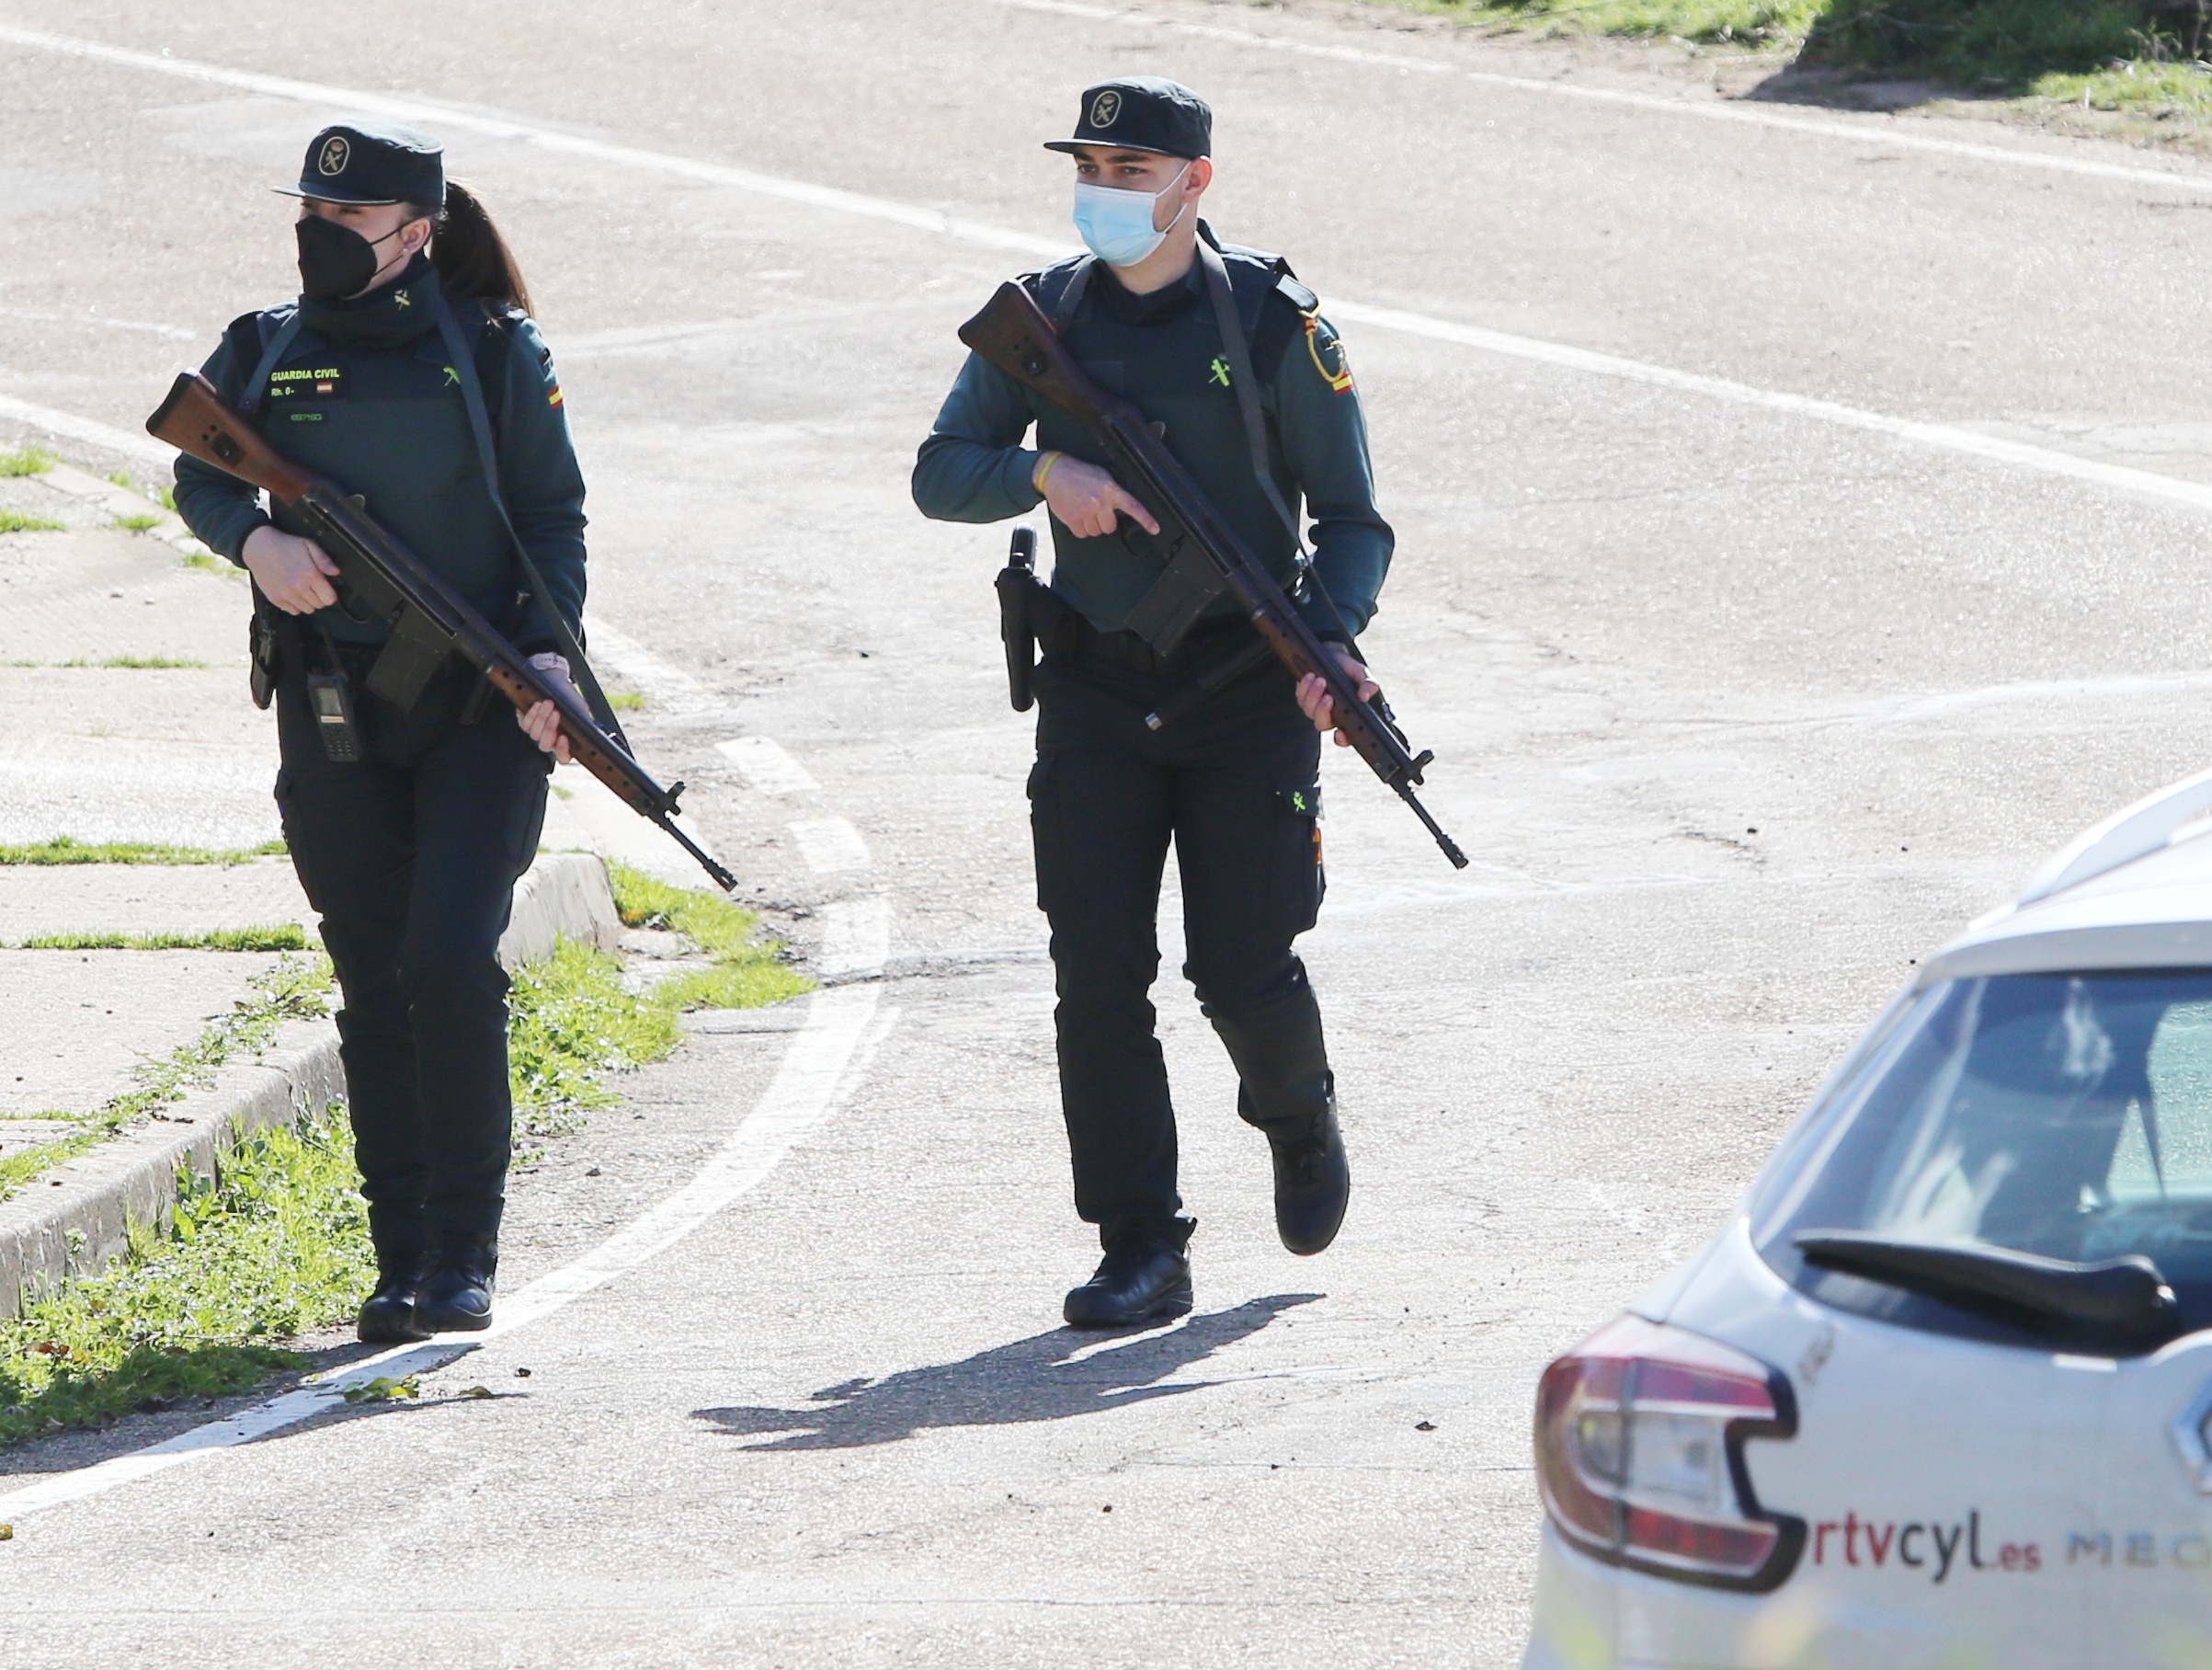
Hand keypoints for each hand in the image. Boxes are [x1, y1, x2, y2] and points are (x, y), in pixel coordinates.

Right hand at [241, 525, 339, 613]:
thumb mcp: (308, 545)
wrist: (258, 547)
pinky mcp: (275, 599)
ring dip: (308, 602)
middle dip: (319, 597)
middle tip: (312, 587)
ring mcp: (286, 595)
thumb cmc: (285, 545)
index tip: (326, 589)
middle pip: (319, 605)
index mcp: (310, 574)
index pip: (329, 598)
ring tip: (302, 589)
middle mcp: (299, 587)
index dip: (330, 594)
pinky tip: (293, 593)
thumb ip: (324, 560)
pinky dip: (295, 605)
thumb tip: (336, 572)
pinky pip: (293, 611)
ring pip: (307, 610)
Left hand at [517, 652, 575, 763]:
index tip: (563, 738)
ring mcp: (536, 734)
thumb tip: (585, 730)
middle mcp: (550, 741)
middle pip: (545, 745)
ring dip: (542, 718)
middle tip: (556, 713)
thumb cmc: (570, 699)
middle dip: (550, 729)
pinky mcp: (525, 724)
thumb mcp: (580, 710)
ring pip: (535, 734)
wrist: (555, 683)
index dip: (562, 751)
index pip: (563, 757)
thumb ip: (583, 723)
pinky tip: (538, 705)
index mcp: (565, 743)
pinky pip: (526, 725)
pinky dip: (532, 715)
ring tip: (549, 703)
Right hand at [1036, 454, 1159, 539]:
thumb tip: (1122, 505)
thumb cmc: (1079, 473)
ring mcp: (1086, 511)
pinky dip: (1080, 528)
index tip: (1155, 528)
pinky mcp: (1073, 519)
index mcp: (1110, 489)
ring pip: (1096, 532)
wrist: (1055, 472)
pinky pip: (1082, 534)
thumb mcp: (1102, 476)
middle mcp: (1100, 501)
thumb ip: (1113, 491)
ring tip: (1085, 510)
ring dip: (1091, 525)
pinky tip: (1077, 514)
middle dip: (1104, 521)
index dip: (1146, 519)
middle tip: (1096, 509)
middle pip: (1110, 527)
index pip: (1133, 506)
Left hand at [1296, 645, 1378, 747]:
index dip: (1342, 739)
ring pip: (1310, 711)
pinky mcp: (1303, 698)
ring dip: (1314, 695)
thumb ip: (1368, 685)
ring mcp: (1315, 708)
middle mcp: (1330, 716)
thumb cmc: (1350, 670)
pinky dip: (1305, 687)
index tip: (1340, 732)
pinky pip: (1301, 698)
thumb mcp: (1362, 674)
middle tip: (1329, 696)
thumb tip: (1364, 697)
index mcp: (1347, 716)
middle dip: (1324, 711)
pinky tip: (1311, 676)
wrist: (1335, 655)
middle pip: (1322, 724)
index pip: (1345, 736)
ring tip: (1320, 679)